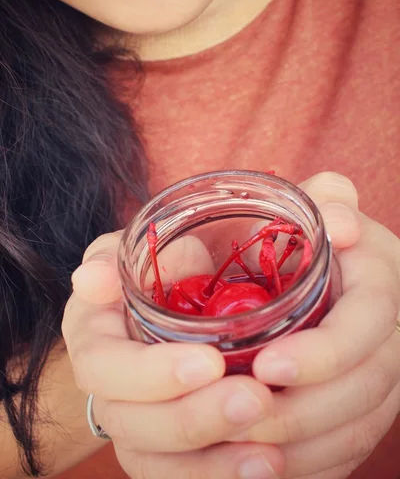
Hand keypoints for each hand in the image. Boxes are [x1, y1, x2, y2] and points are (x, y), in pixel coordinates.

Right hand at [62, 234, 283, 478]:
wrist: (179, 296)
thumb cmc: (159, 270)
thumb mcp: (138, 252)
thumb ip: (117, 259)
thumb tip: (92, 279)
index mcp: (95, 340)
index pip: (105, 368)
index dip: (152, 374)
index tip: (212, 362)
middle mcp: (109, 392)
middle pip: (133, 425)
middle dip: (194, 419)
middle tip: (256, 400)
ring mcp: (137, 427)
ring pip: (158, 466)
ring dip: (214, 464)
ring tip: (269, 454)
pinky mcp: (167, 451)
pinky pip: (185, 477)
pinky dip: (223, 476)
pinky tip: (265, 465)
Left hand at [232, 172, 399, 478]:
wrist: (339, 271)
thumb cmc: (318, 236)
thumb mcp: (322, 208)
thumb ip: (328, 201)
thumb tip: (338, 220)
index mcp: (383, 285)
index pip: (366, 327)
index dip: (322, 353)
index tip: (265, 365)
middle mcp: (393, 339)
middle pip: (365, 390)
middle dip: (303, 410)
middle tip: (240, 415)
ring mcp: (386, 380)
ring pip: (358, 429)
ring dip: (302, 444)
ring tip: (242, 443)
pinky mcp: (369, 409)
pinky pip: (349, 449)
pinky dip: (311, 463)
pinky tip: (265, 463)